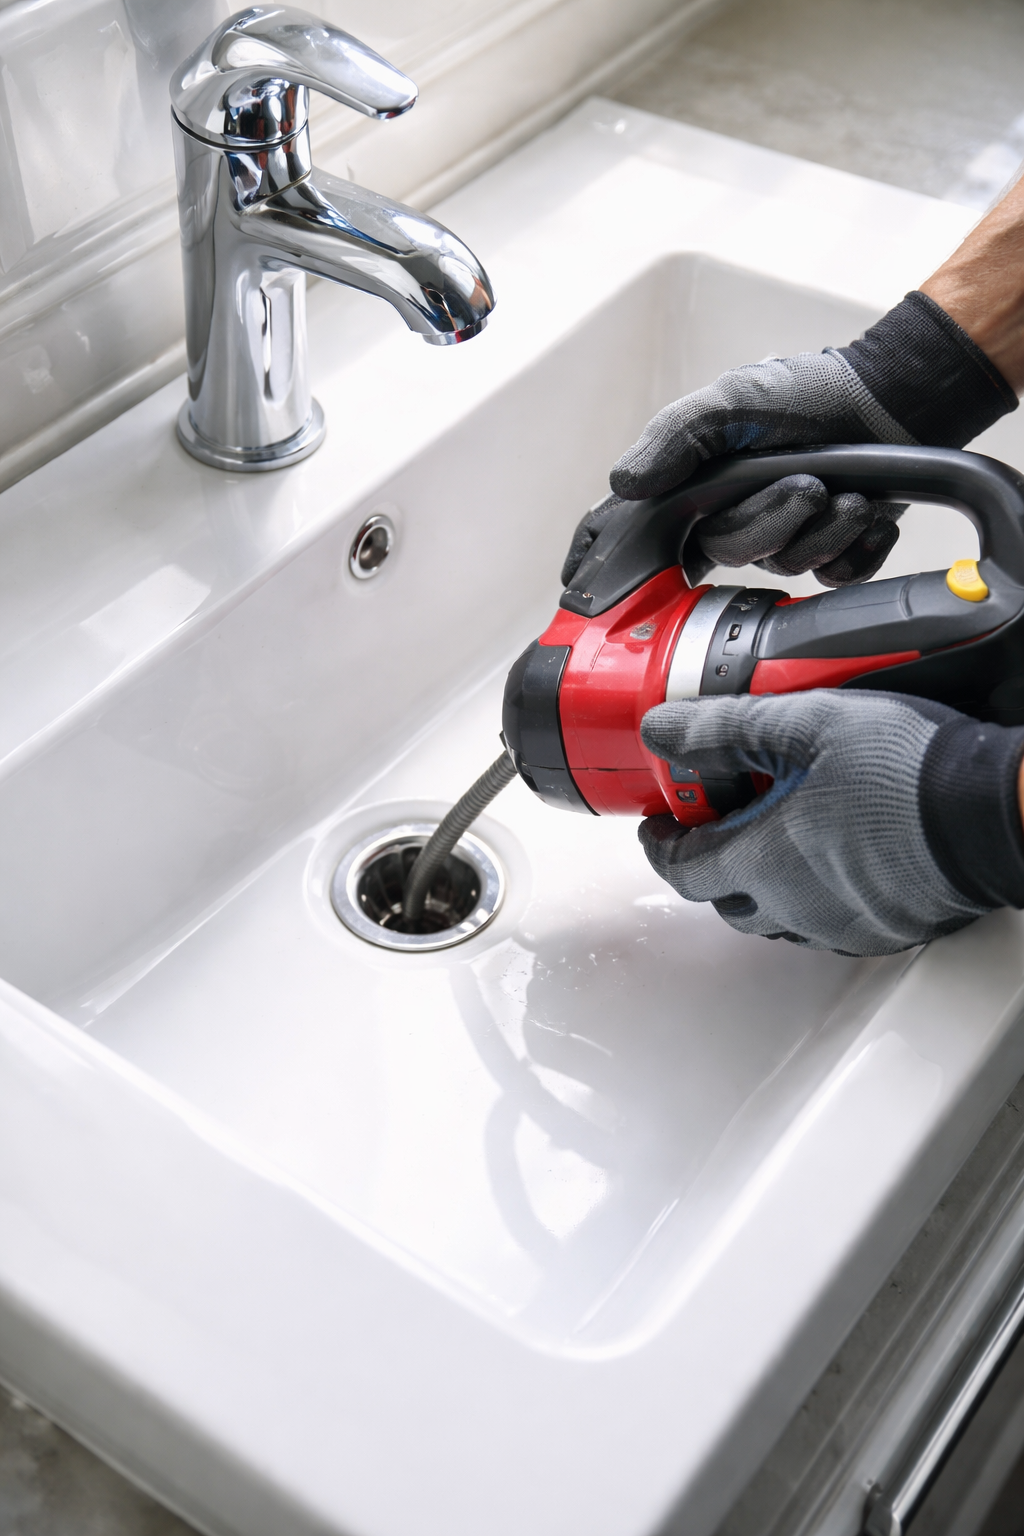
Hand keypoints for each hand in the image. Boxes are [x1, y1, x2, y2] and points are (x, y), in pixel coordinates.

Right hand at [562, 287, 1015, 589]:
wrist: (896, 396)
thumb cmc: (813, 390)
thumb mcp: (733, 399)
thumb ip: (675, 437)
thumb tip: (622, 483)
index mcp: (701, 486)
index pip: (657, 538)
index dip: (648, 563)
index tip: (668, 559)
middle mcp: (736, 515)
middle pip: (731, 552)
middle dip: (775, 520)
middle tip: (810, 485)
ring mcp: (784, 536)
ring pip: (788, 566)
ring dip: (826, 529)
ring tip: (851, 494)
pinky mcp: (831, 551)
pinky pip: (834, 578)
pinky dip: (858, 549)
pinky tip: (868, 516)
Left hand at [638, 690, 1023, 956]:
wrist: (990, 813)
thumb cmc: (905, 771)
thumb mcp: (802, 723)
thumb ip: (723, 727)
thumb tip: (662, 729)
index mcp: (762, 858)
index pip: (682, 868)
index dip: (660, 844)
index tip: (659, 824)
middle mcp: (794, 905)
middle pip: (723, 898)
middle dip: (708, 862)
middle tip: (714, 824)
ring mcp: (840, 923)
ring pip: (775, 916)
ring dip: (759, 882)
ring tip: (773, 836)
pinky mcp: (882, 929)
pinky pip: (827, 922)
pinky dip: (811, 895)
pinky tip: (831, 860)